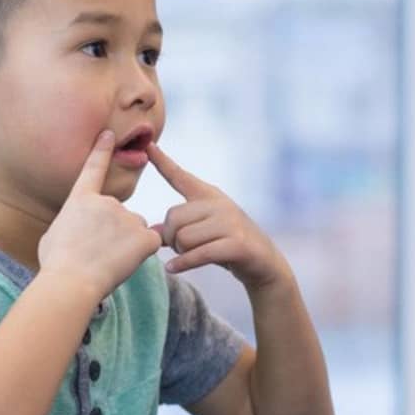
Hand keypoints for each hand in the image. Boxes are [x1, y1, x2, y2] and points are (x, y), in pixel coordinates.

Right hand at [36, 130, 164, 301]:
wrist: (70, 281)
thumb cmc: (56, 264)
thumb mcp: (53, 234)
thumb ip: (72, 222)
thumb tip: (77, 227)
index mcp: (81, 200)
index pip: (93, 169)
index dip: (102, 150)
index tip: (109, 133)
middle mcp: (106, 202)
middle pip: (120, 216)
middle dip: (114, 233)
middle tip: (96, 253)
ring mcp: (127, 217)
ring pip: (135, 230)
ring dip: (127, 244)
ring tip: (107, 261)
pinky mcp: (144, 236)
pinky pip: (150, 243)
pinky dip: (142, 254)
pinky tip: (124, 263)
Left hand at [150, 146, 289, 290]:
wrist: (265, 263)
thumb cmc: (230, 246)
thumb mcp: (205, 231)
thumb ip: (180, 228)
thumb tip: (152, 231)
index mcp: (211, 196)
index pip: (181, 177)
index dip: (163, 162)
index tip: (149, 146)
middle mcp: (220, 204)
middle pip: (173, 218)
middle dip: (170, 238)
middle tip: (179, 248)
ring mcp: (230, 223)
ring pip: (183, 238)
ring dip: (180, 252)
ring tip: (187, 257)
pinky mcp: (236, 244)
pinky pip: (198, 253)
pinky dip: (183, 263)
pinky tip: (173, 268)